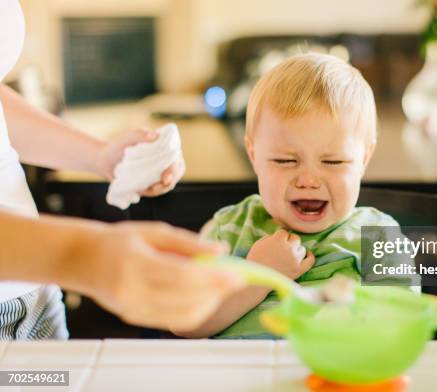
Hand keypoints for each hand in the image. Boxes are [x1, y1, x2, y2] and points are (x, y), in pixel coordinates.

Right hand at [71, 221, 243, 331]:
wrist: (83, 260)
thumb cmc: (120, 241)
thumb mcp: (153, 231)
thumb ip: (187, 242)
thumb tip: (221, 249)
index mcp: (134, 264)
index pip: (182, 276)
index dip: (213, 277)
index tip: (238, 273)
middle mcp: (131, 292)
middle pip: (186, 298)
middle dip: (218, 291)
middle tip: (238, 279)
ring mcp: (132, 309)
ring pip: (183, 316)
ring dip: (210, 302)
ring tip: (223, 285)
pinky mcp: (135, 318)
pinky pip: (174, 321)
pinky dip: (196, 309)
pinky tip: (206, 295)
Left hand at [98, 128, 185, 196]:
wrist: (105, 161)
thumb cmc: (115, 147)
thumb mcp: (125, 138)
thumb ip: (138, 134)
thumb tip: (155, 136)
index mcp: (163, 145)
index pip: (176, 156)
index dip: (174, 168)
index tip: (166, 177)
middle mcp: (165, 158)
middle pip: (178, 171)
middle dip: (171, 180)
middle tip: (158, 187)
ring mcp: (161, 170)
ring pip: (170, 182)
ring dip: (163, 188)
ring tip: (150, 190)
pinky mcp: (154, 181)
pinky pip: (160, 189)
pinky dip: (154, 192)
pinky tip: (145, 191)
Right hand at [246, 229, 314, 279]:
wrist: (256, 281)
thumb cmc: (255, 261)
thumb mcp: (259, 244)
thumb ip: (271, 237)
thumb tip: (281, 234)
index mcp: (278, 239)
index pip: (284, 232)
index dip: (279, 237)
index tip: (275, 243)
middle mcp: (288, 248)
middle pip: (295, 238)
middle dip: (289, 242)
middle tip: (282, 249)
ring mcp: (295, 259)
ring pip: (302, 249)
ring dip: (296, 250)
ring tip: (288, 256)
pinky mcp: (299, 270)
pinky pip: (310, 261)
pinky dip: (310, 257)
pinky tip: (308, 254)